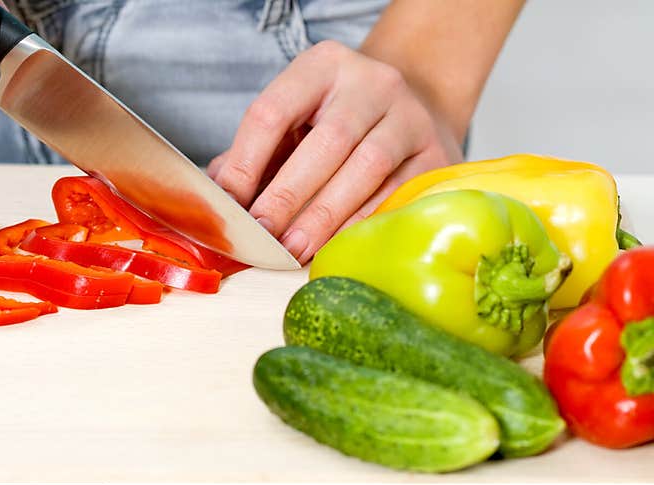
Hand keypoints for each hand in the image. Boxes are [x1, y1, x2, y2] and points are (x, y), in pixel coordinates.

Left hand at [208, 40, 462, 264]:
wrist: (412, 109)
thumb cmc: (336, 123)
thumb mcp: (295, 121)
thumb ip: (257, 154)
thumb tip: (218, 199)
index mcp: (322, 66)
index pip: (273, 111)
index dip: (246, 162)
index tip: (229, 205)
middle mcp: (371, 82)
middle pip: (325, 142)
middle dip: (288, 195)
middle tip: (262, 236)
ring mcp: (409, 115)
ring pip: (365, 167)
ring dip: (325, 215)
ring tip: (294, 249)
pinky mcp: (436, 153)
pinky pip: (396, 192)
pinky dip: (361, 223)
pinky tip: (335, 245)